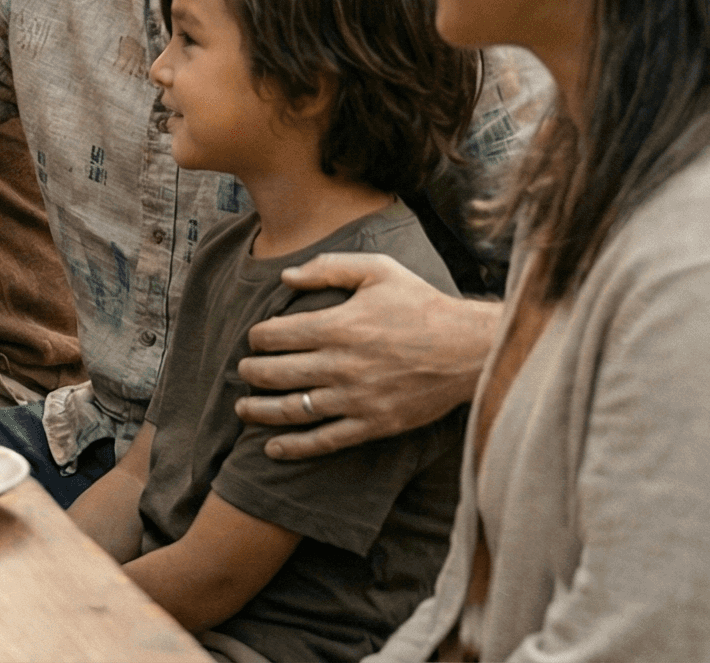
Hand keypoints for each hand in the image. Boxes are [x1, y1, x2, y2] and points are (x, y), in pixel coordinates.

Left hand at [233, 252, 497, 458]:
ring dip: (259, 411)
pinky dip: (295, 447)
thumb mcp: (378, 270)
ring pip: (292, 410)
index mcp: (337, 327)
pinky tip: (272, 449)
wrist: (472, 349)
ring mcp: (357, 399)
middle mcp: (341, 365)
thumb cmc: (422, 305)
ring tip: (244, 408)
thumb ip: (328, 267)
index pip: (274, 336)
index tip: (257, 339)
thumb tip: (285, 276)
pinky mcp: (375, 424)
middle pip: (274, 373)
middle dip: (250, 372)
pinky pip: (326, 440)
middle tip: (244, 370)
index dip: (257, 337)